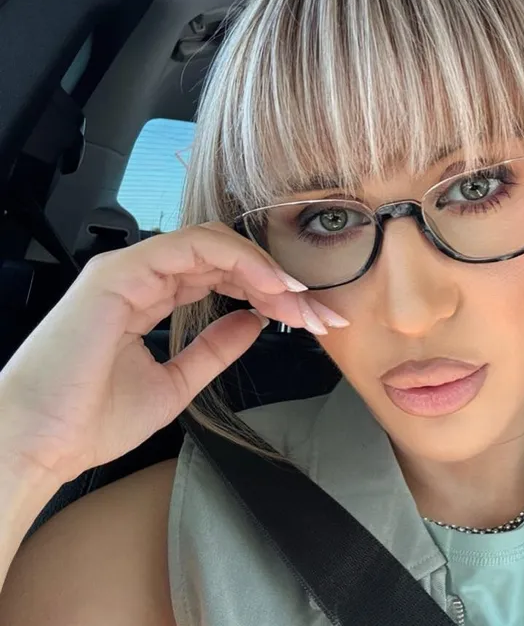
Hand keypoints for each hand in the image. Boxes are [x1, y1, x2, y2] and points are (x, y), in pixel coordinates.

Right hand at [0, 222, 347, 484]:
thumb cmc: (89, 419)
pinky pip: (191, 247)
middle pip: (227, 260)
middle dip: (278, 283)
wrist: (37, 445)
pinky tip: (269, 287)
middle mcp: (144, 277)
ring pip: (215, 246)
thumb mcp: (175, 383)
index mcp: (151, 298)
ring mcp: (131, 269)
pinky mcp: (121, 272)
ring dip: (265, 271)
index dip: (269, 292)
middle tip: (318, 312)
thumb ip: (214, 349)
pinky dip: (238, 261)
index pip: (223, 278)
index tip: (309, 318)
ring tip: (300, 302)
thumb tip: (253, 324)